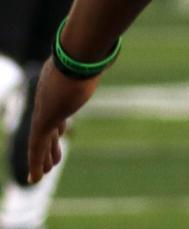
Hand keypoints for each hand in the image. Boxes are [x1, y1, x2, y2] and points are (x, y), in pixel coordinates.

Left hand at [27, 63, 97, 183]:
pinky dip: (36, 163)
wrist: (77, 57)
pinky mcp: (44, 120)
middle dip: (50, 143)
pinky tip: (36, 177)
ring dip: (43, 157)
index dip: (59, 124)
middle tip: (53, 158)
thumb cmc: (92, 53)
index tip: (62, 132)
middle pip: (48, 125)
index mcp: (57, 84)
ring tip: (42, 173)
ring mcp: (44, 108)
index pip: (56, 108)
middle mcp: (46, 97)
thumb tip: (112, 51)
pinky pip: (37, 146)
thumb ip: (99, 58)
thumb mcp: (95, 58)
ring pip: (40, 139)